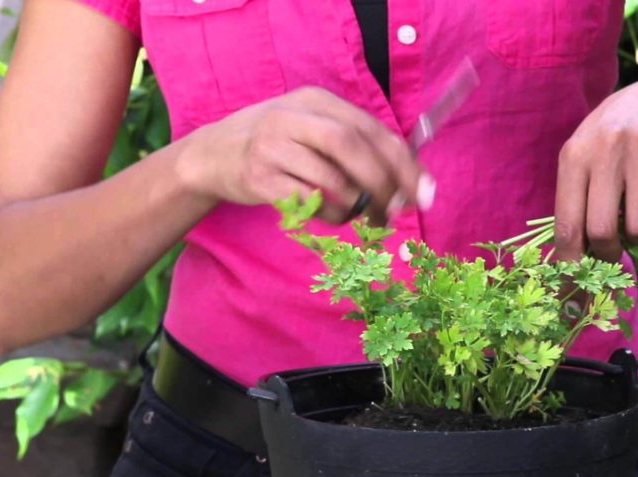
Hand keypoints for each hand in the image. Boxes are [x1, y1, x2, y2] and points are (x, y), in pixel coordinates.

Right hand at [179, 86, 432, 223]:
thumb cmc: (278, 146)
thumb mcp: (313, 129)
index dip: (404, 164)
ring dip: (357, 204)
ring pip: (331, 177)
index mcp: (316, 100)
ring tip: (362, 216)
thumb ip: (357, 146)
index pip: (372, 129)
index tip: (424, 194)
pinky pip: (308, 201)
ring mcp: (273, 145)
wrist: (213, 155)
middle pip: (352, 146)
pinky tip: (335, 217)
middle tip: (396, 212)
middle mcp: (294, 116)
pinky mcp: (259, 177)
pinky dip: (330, 214)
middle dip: (384, 184)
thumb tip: (410, 183)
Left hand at [555, 73, 637, 261]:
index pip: (567, 225)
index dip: (571, 265)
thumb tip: (568, 264)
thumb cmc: (615, 140)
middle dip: (609, 254)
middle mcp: (606, 149)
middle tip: (615, 250)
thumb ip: (575, 203)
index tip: (577, 291)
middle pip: (602, 231)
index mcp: (574, 156)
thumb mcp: (586, 159)